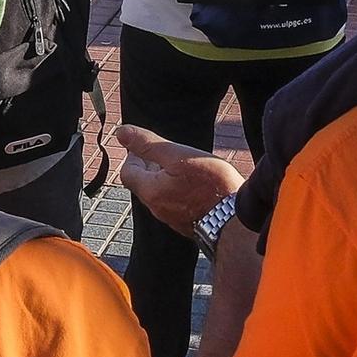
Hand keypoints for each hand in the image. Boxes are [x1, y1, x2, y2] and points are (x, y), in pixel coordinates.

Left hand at [117, 124, 241, 237]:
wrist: (234, 220)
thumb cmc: (209, 185)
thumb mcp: (178, 155)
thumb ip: (148, 144)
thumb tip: (121, 132)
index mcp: (150, 191)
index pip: (127, 172)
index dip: (133, 156)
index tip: (143, 145)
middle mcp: (157, 208)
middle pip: (143, 184)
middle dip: (148, 166)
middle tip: (160, 151)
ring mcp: (173, 218)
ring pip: (159, 195)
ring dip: (163, 179)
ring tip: (179, 164)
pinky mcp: (188, 224)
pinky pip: (175, 204)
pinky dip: (177, 190)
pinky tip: (193, 183)